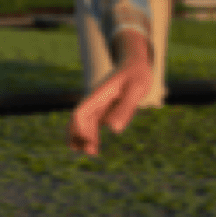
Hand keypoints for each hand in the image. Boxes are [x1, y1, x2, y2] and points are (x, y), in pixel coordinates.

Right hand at [68, 40, 152, 156]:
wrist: (135, 64)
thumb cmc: (137, 75)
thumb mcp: (137, 89)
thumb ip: (126, 108)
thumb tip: (114, 129)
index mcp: (99, 95)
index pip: (81, 113)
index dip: (80, 130)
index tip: (92, 143)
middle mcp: (95, 101)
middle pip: (78, 120)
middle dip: (80, 137)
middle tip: (93, 152)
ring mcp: (98, 105)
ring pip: (82, 123)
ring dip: (82, 137)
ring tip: (92, 152)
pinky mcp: (104, 110)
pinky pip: (91, 124)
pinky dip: (89, 135)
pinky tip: (96, 147)